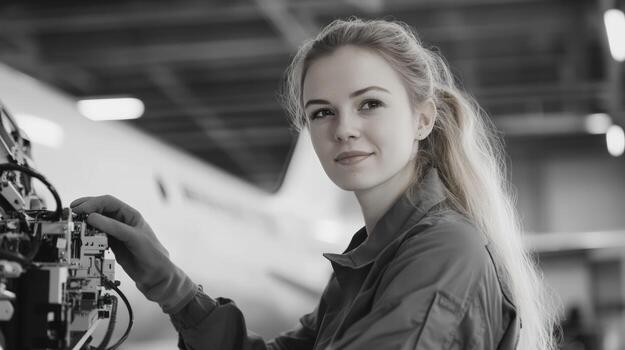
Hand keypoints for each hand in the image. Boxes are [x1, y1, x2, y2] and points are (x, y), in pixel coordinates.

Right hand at [71, 195, 195, 312]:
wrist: (156, 276)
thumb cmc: (153, 255)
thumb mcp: (134, 238)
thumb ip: (114, 227)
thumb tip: (92, 217)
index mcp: (131, 215)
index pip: (108, 202)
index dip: (92, 202)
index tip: (79, 209)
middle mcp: (122, 222)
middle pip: (100, 210)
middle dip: (86, 209)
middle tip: (72, 213)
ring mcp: (116, 233)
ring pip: (97, 223)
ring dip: (85, 223)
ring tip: (75, 225)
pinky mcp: (112, 245)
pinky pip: (97, 237)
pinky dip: (89, 236)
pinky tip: (83, 237)